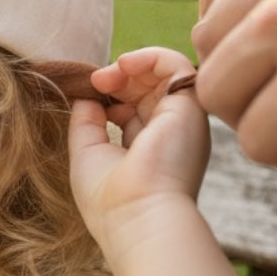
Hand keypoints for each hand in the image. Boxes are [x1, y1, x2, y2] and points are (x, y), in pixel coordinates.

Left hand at [68, 48, 207, 245]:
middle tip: (96, 82)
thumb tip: (86, 95)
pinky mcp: (190, 107)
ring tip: (107, 75)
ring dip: (132, 64)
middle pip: (150, 88)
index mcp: (153, 149)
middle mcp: (173, 134)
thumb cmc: (110, 200)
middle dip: (120, 77)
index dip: (112, 94)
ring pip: (165, 72)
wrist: (138, 219)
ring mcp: (183, 120)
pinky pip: (176, 64)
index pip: (137, 107)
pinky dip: (149, 56)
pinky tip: (123, 66)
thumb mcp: (88, 154)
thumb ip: (86, 122)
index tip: (89, 96)